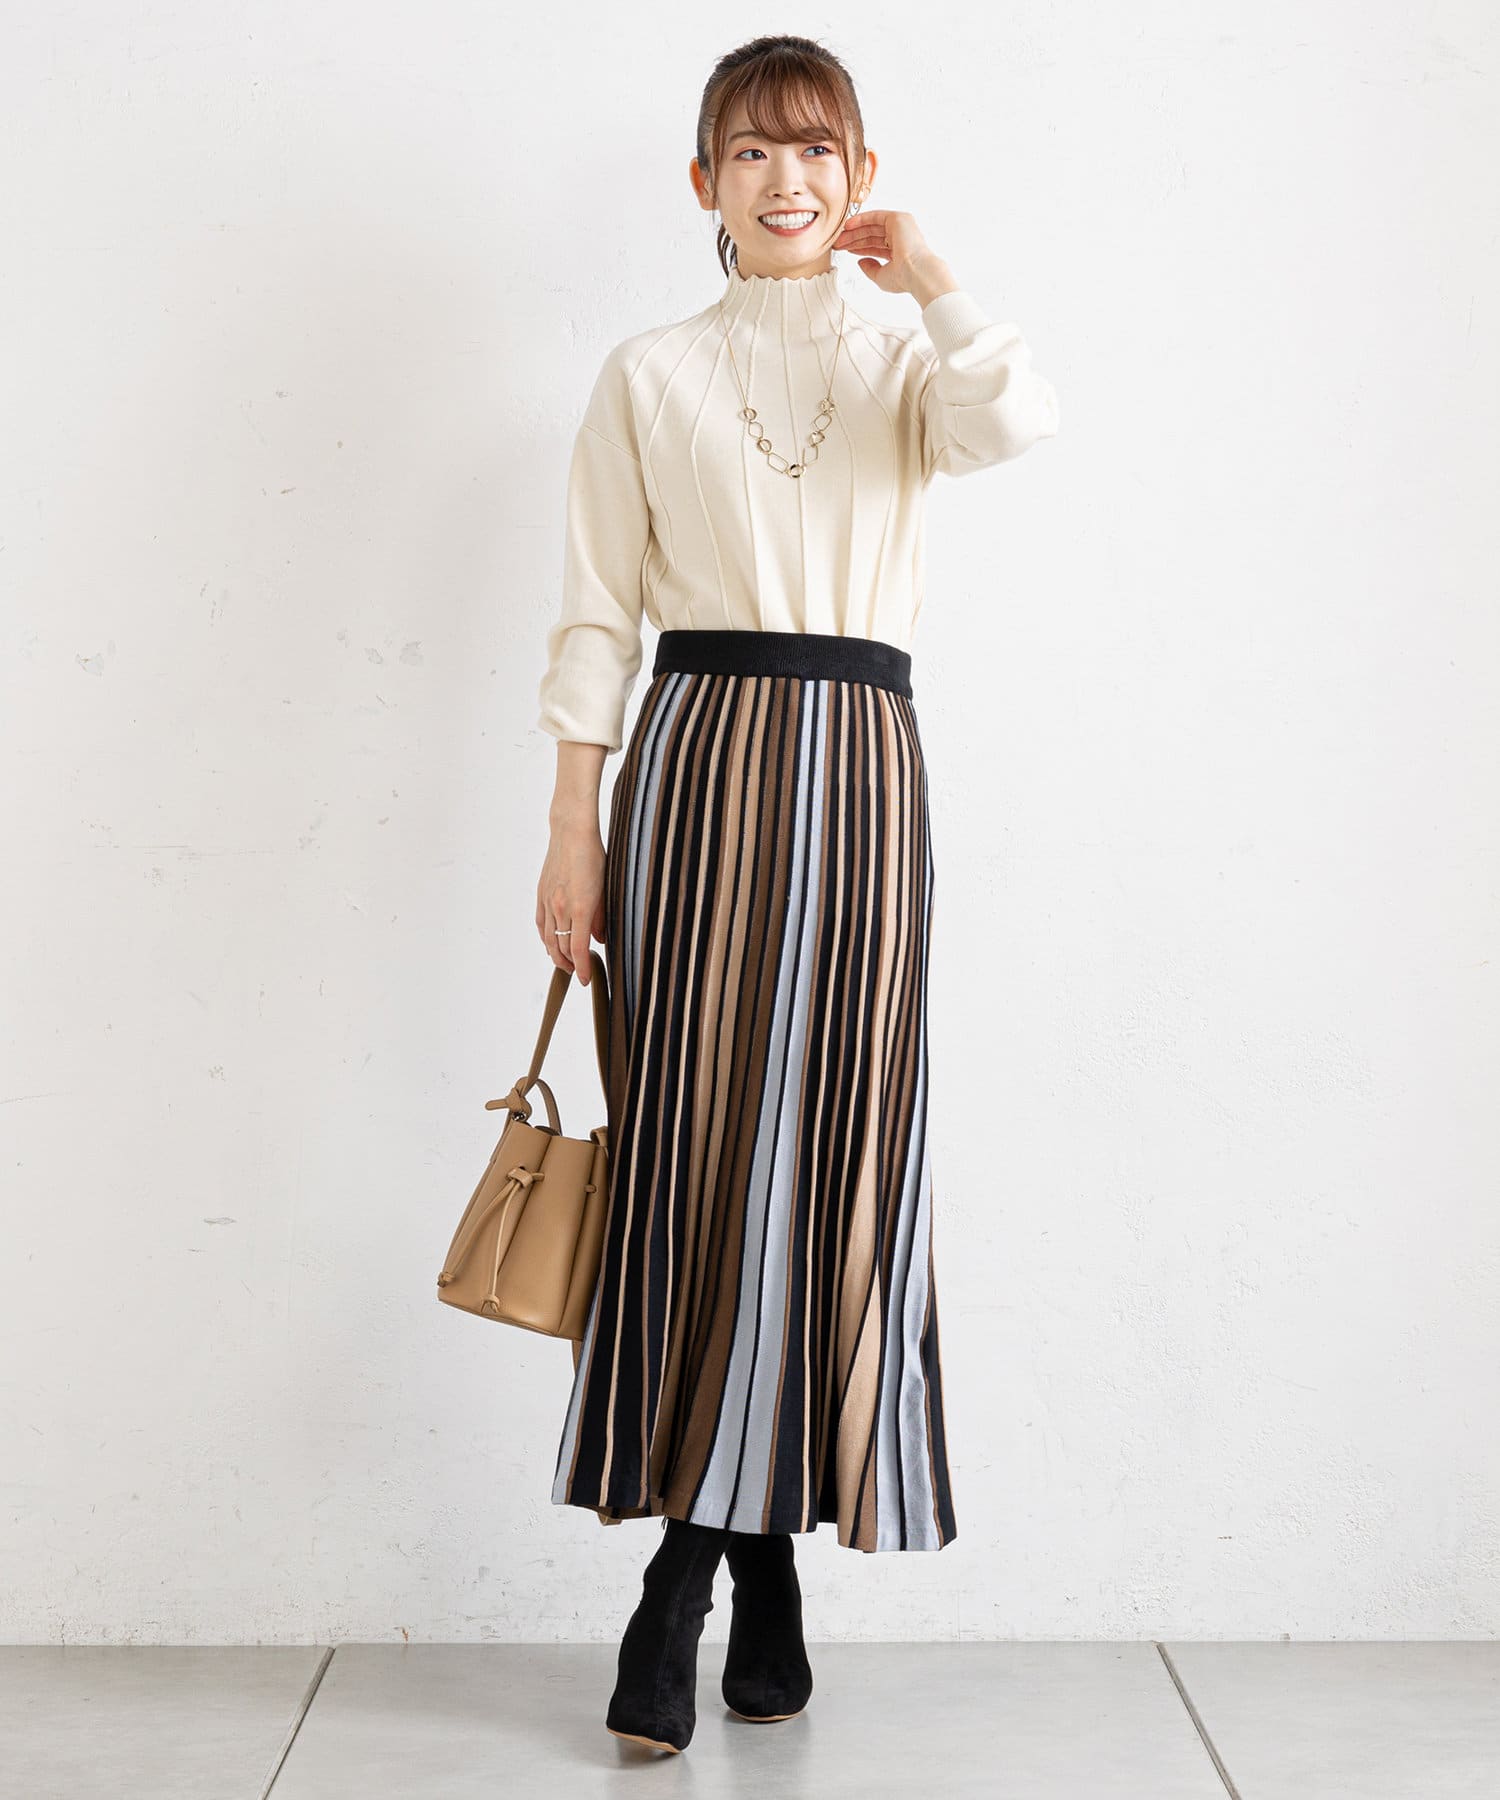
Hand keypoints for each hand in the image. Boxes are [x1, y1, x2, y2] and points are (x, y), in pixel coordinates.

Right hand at [536, 822, 605, 985]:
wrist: (571, 832)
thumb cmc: (593, 856)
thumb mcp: (606, 888)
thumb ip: (602, 917)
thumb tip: (600, 939)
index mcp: (580, 908)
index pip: (579, 949)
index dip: (582, 968)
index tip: (586, 979)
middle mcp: (561, 908)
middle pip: (562, 948)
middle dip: (570, 965)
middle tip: (579, 972)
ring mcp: (548, 901)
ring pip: (549, 939)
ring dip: (557, 955)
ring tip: (566, 963)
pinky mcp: (541, 894)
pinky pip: (541, 924)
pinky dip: (546, 938)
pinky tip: (551, 944)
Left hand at [831, 209, 958, 305]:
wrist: (916, 272)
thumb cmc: (904, 278)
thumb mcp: (881, 276)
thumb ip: (870, 268)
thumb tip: (860, 261)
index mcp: (900, 250)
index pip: (875, 246)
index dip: (859, 247)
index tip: (846, 250)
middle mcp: (901, 236)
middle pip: (872, 235)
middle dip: (854, 239)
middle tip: (838, 244)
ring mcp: (900, 226)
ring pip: (872, 226)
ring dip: (855, 231)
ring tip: (839, 237)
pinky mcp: (898, 218)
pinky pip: (876, 216)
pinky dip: (861, 219)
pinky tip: (848, 225)